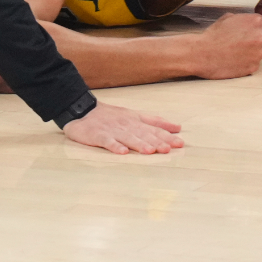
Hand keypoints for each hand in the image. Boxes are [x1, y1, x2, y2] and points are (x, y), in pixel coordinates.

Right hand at [61, 102, 183, 154]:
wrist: (81, 109)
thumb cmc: (110, 116)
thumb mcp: (134, 115)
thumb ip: (155, 121)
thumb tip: (178, 127)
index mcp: (135, 121)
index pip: (153, 129)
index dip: (166, 136)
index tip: (179, 144)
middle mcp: (126, 125)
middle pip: (142, 134)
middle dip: (155, 141)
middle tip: (167, 149)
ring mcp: (112, 130)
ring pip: (127, 137)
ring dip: (138, 144)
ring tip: (149, 151)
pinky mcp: (98, 135)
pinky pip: (107, 141)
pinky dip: (114, 146)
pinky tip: (122, 152)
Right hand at [192, 12, 261, 78]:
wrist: (202, 53)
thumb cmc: (212, 35)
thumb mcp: (227, 18)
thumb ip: (242, 19)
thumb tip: (246, 23)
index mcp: (256, 21)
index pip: (260, 24)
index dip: (249, 29)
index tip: (240, 33)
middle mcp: (261, 37)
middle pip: (260, 38)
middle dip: (250, 40)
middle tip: (235, 43)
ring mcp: (259, 53)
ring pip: (257, 52)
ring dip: (248, 53)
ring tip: (232, 53)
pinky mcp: (254, 67)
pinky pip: (252, 64)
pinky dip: (244, 63)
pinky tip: (232, 61)